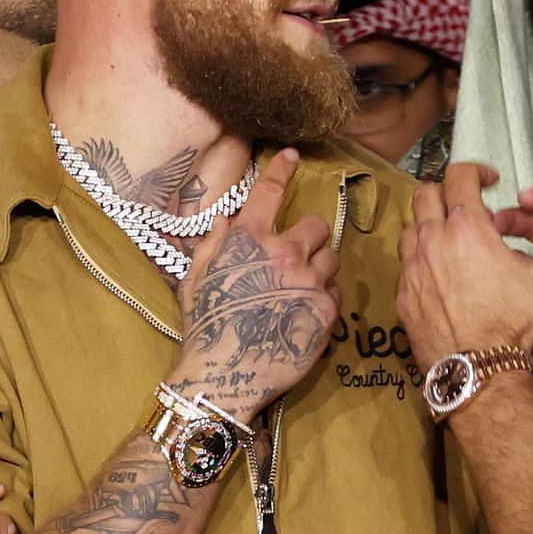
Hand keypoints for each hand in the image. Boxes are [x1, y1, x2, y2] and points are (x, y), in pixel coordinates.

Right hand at [171, 149, 340, 424]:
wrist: (225, 376)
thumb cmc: (205, 328)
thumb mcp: (196, 280)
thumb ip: (212, 245)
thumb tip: (226, 221)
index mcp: (249, 239)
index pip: (270, 191)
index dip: (283, 169)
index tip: (293, 157)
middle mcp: (285, 253)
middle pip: (317, 225)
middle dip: (310, 236)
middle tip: (297, 254)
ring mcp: (310, 282)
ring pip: (332, 257)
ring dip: (319, 266)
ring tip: (301, 286)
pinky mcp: (327, 311)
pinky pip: (336, 292)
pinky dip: (324, 297)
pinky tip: (304, 312)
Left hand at [398, 162, 532, 370]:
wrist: (480, 375)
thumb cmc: (518, 325)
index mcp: (467, 227)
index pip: (459, 175)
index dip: (476, 170)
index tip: (490, 180)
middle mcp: (431, 240)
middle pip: (424, 194)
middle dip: (446, 191)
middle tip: (468, 206)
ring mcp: (411, 269)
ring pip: (411, 228)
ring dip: (430, 224)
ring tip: (452, 240)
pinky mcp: (402, 295)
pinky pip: (406, 264)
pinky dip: (421, 258)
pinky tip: (441, 275)